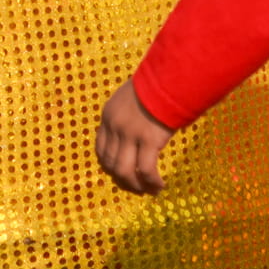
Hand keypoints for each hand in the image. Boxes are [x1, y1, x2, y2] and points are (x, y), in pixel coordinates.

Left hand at [95, 79, 172, 193]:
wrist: (168, 79)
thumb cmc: (155, 87)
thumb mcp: (130, 99)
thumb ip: (127, 116)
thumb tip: (135, 134)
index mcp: (108, 116)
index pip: (101, 148)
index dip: (110, 165)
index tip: (120, 174)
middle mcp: (115, 126)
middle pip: (111, 163)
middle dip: (123, 180)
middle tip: (137, 187)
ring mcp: (130, 134)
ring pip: (125, 171)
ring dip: (136, 185)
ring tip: (149, 190)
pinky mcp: (148, 140)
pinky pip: (146, 170)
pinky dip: (152, 182)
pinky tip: (159, 186)